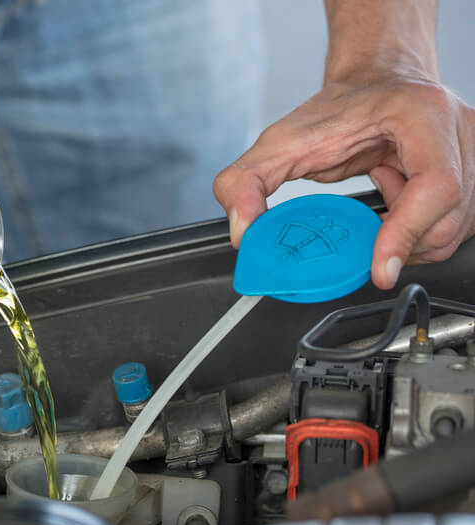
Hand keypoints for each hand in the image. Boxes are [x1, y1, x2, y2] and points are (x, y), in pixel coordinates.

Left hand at [214, 72, 474, 288]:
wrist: (374, 84)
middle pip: (447, 220)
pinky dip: (423, 229)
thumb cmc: (338, 111)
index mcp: (422, 115)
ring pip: (455, 230)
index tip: (379, 268)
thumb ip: (245, 182)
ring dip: (410, 233)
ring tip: (385, 194)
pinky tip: (401, 199)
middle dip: (400, 240)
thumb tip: (243, 230)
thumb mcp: (279, 142)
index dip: (406, 233)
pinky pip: (457, 226)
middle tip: (365, 220)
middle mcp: (461, 131)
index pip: (435, 186)